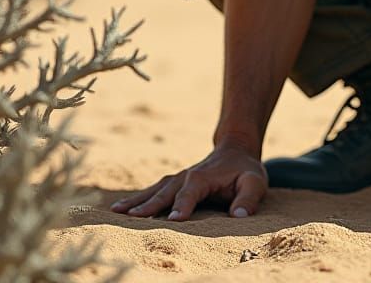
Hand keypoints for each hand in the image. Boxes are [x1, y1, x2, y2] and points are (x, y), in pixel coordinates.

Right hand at [110, 144, 267, 221]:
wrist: (236, 150)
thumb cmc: (245, 171)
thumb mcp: (255, 181)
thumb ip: (248, 198)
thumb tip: (238, 216)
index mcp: (203, 177)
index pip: (191, 193)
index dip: (183, 206)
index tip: (173, 220)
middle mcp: (185, 177)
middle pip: (165, 192)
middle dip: (149, 205)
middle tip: (131, 219)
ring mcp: (176, 179)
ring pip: (154, 190)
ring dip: (135, 201)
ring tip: (115, 212)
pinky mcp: (172, 184)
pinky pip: (152, 191)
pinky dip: (136, 199)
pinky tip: (120, 209)